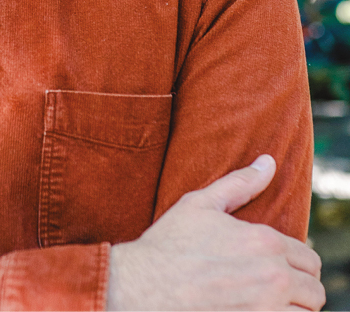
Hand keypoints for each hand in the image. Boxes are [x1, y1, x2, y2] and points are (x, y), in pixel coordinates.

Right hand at [106, 155, 324, 310]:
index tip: (274, 268)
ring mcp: (266, 310)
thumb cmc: (170, 243)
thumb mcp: (200, 204)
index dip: (294, 263)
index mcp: (264, 242)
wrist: (145, 286)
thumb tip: (268, 162)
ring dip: (292, 311)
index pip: (308, 258)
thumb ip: (240, 183)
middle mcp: (273, 277)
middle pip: (315, 291)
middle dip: (299, 290)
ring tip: (266, 304)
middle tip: (272, 290)